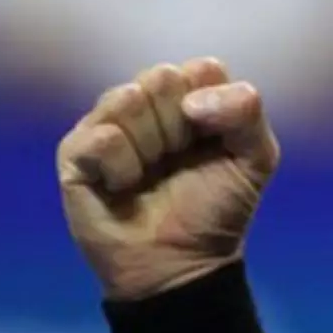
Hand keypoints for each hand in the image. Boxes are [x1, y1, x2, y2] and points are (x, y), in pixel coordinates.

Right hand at [56, 57, 280, 300]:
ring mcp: (106, 122)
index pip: (202, 68)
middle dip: (180, 128)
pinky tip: (123, 187)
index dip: (214, 108)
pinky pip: (104, 137)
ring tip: (150, 175)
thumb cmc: (217, 208)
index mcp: (189, 95)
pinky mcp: (75, 152)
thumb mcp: (256, 157)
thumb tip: (192, 102)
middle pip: (162, 77)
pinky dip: (123, 169)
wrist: (182, 264)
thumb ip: (247, 111)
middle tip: (178, 160)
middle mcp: (145, 101)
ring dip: (152, 147)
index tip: (213, 142)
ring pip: (129, 99)